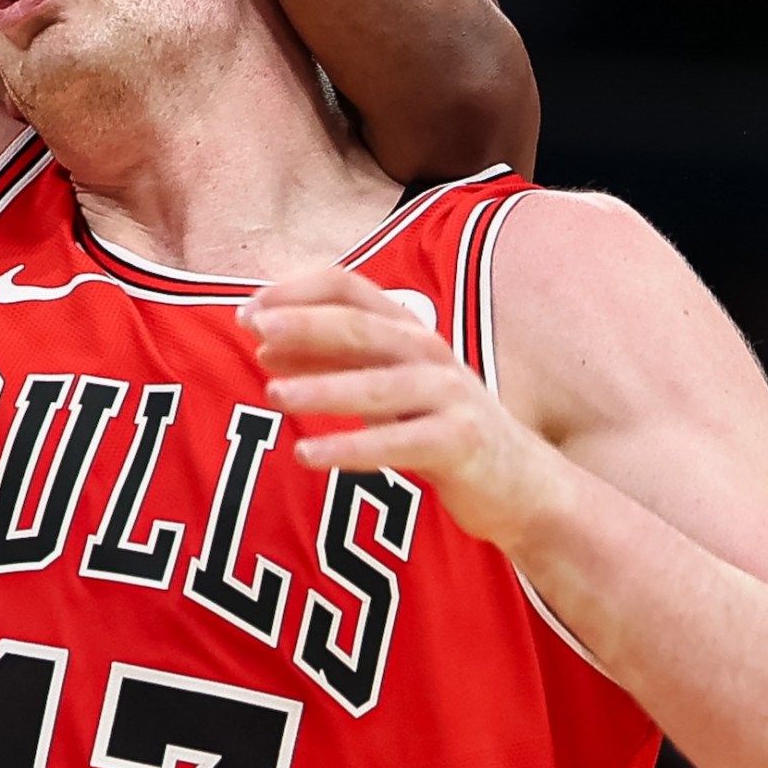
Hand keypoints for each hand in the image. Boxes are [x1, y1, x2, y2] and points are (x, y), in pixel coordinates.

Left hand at [243, 267, 570, 550]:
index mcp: (407, 328)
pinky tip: (308, 454)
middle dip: (304, 324)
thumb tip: (263, 342)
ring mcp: (449, 396)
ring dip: (323, 386)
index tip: (249, 309)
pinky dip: (350, 447)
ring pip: (379, 385)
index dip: (298, 291)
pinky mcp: (460, 442)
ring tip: (273, 393)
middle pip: (361, 326)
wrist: (519, 481)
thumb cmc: (441, 425)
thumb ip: (331, 360)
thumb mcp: (387, 383)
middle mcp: (429, 352)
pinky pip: (397, 444)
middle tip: (253, 330)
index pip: (350, 286)